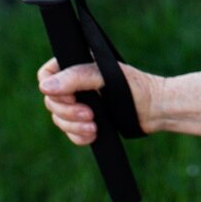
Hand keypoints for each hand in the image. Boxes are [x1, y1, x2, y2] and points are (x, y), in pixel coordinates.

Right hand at [36, 56, 157, 144]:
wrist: (155, 110)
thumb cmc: (136, 87)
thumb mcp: (106, 77)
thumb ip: (76, 78)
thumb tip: (45, 87)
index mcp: (78, 65)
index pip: (47, 75)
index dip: (52, 90)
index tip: (71, 99)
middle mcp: (76, 83)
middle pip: (51, 101)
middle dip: (68, 112)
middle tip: (89, 115)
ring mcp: (80, 103)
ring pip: (59, 119)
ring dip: (74, 127)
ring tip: (94, 128)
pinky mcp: (87, 121)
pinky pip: (70, 133)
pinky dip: (79, 136)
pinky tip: (93, 135)